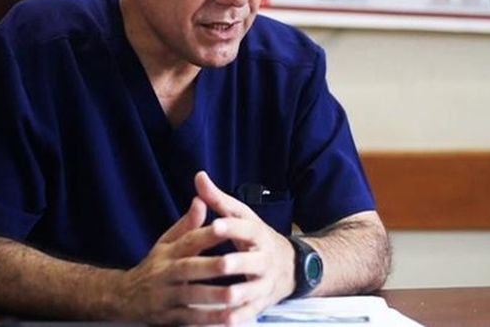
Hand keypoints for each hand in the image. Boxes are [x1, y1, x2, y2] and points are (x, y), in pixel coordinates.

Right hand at [113, 197, 240, 323]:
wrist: (123, 297)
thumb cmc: (153, 267)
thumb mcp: (166, 243)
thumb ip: (187, 225)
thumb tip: (202, 200)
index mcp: (168, 252)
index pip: (188, 239)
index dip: (206, 233)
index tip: (227, 227)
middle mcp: (165, 273)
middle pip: (188, 268)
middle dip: (210, 266)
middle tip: (232, 263)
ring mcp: (165, 297)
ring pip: (190, 296)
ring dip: (212, 297)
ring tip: (234, 295)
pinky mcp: (167, 317)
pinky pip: (188, 319)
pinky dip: (207, 321)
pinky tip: (226, 319)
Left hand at [194, 171, 296, 323]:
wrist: (291, 266)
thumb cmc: (255, 237)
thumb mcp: (240, 216)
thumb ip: (217, 199)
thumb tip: (198, 176)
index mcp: (257, 234)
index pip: (245, 228)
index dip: (230, 227)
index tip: (214, 225)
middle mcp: (264, 258)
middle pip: (251, 261)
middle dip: (237, 263)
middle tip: (221, 264)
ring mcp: (265, 282)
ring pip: (252, 289)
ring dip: (237, 295)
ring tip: (220, 298)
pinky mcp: (262, 302)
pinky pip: (250, 312)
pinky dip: (237, 318)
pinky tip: (223, 322)